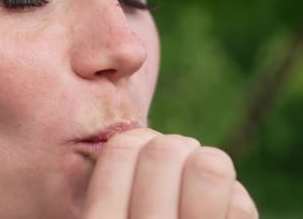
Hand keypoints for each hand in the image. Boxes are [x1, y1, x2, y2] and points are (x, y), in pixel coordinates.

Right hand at [82, 128, 257, 218]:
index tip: (143, 156)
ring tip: (199, 184)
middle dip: (174, 149)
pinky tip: (218, 216)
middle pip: (166, 151)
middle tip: (174, 167)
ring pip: (210, 166)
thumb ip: (111, 194)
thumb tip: (138, 141)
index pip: (122, 149)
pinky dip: (233, 199)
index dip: (137, 141)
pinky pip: (240, 203)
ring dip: (206, 165)